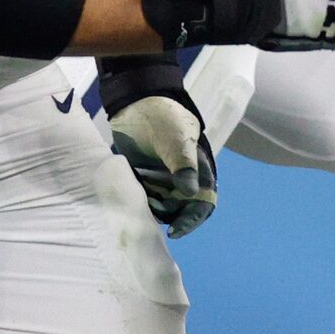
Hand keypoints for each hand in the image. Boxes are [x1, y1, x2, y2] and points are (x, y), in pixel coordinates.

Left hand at [97, 57, 216, 235]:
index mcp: (199, 170)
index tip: (176, 230)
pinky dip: (141, 205)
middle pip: (183, 210)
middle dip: (172, 220)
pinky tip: (131, 205)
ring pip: (164, 207)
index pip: (202, 203)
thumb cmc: (164, 119)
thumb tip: (190, 193)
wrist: (136, 103)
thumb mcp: (177, 140)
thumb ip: (184, 165)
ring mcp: (164, 180)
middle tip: (154, 225)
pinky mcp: (145, 178)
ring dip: (155, 213)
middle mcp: (184, 179)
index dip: (192, 219)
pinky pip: (146, 199)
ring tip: (141, 213)